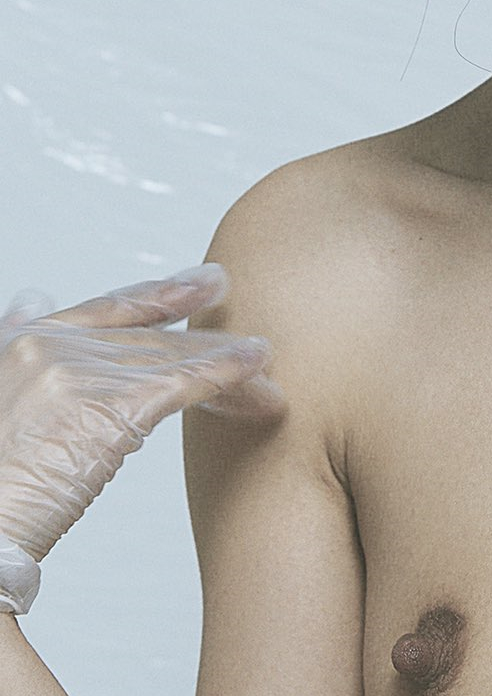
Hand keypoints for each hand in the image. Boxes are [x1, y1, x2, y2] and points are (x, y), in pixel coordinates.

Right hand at [0, 266, 284, 600]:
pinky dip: (225, 377)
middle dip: (200, 336)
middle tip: (248, 320)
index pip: (105, 312)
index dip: (155, 298)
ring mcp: (81, 375)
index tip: (193, 285)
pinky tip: (255, 375)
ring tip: (264, 359)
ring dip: (223, 361)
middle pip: (147, 339)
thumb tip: (32, 296)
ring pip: (171, 360)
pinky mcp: (112, 410)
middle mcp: (52, 348)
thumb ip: (14, 344)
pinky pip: (183, 385)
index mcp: (22, 344)